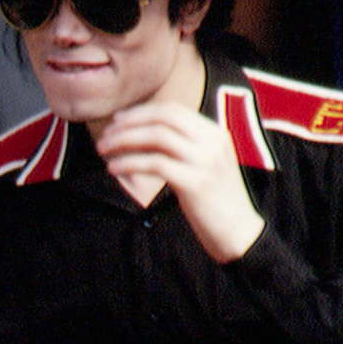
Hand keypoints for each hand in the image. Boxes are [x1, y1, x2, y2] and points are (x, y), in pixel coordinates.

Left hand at [96, 102, 264, 263]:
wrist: (239, 233)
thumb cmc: (214, 201)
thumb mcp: (204, 165)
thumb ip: (181, 147)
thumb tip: (138, 135)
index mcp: (214, 133)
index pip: (172, 110)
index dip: (140, 113)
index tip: (117, 122)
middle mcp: (212, 142)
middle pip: (162, 118)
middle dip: (128, 124)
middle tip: (105, 136)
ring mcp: (205, 161)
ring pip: (157, 137)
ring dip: (124, 141)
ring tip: (103, 152)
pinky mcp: (196, 183)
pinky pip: (155, 164)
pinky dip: (129, 163)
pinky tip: (113, 169)